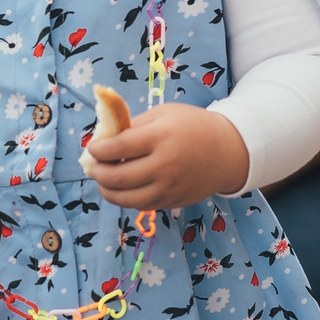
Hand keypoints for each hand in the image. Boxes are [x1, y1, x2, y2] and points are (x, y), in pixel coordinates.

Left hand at [81, 103, 248, 210]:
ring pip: (125, 198)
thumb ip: (133, 125)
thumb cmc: (192, 126)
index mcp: (160, 137)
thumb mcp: (163, 114)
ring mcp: (168, 188)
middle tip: (93, 165)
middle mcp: (164, 166)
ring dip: (107, 190)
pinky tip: (123, 188)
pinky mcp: (172, 202)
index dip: (98, 150)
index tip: (92, 147)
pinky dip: (126, 198)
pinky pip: (140, 205)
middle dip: (97, 172)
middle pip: (116, 177)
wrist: (227, 151)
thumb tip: (103, 138)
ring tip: (103, 180)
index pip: (117, 148)